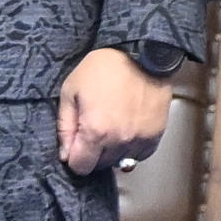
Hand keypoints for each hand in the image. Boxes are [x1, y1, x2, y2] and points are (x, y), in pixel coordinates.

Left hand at [55, 44, 175, 177]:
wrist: (142, 53)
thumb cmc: (104, 68)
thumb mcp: (71, 90)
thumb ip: (65, 126)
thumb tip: (65, 154)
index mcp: (95, 132)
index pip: (80, 167)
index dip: (74, 157)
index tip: (76, 144)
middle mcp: (119, 142)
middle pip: (100, 166)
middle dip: (93, 153)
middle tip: (94, 129)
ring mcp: (140, 140)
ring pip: (121, 162)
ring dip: (113, 150)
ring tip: (113, 126)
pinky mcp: (156, 135)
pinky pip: (140, 155)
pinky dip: (132, 148)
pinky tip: (127, 130)